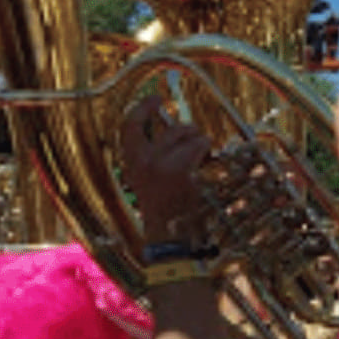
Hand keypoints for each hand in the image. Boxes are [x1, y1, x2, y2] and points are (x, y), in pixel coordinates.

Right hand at [121, 96, 212, 245]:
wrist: (172, 240)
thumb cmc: (168, 214)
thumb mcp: (150, 184)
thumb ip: (156, 159)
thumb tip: (175, 132)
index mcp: (132, 165)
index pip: (130, 127)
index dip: (142, 108)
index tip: (155, 98)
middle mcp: (143, 162)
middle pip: (169, 129)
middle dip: (188, 131)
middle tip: (197, 140)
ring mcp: (161, 165)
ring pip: (187, 134)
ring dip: (201, 142)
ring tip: (204, 160)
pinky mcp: (180, 170)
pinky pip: (200, 145)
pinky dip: (208, 150)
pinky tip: (209, 163)